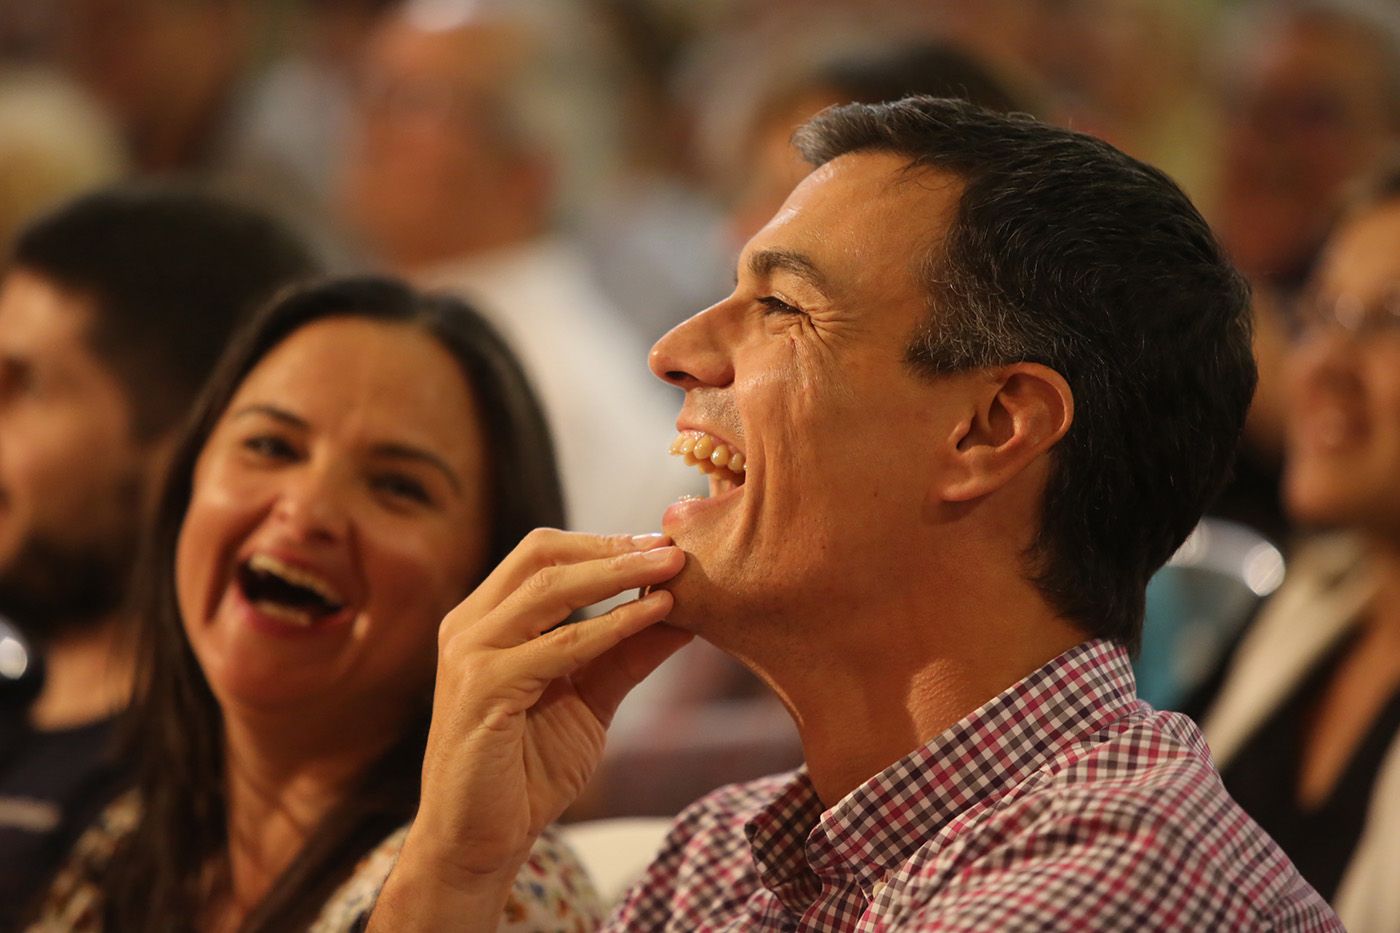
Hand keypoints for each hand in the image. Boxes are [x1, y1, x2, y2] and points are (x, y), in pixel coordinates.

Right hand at [381, 529, 690, 923]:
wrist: (481, 841)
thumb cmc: (528, 770)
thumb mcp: (589, 698)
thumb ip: (626, 652)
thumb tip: (683, 610)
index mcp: (485, 619)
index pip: (543, 553)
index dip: (604, 542)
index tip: (661, 543)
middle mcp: (469, 626)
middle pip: (542, 555)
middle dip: (613, 546)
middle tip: (672, 548)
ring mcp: (470, 654)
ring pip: (550, 590)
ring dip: (619, 573)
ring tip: (672, 569)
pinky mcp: (482, 689)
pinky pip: (558, 646)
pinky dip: (611, 625)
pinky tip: (653, 616)